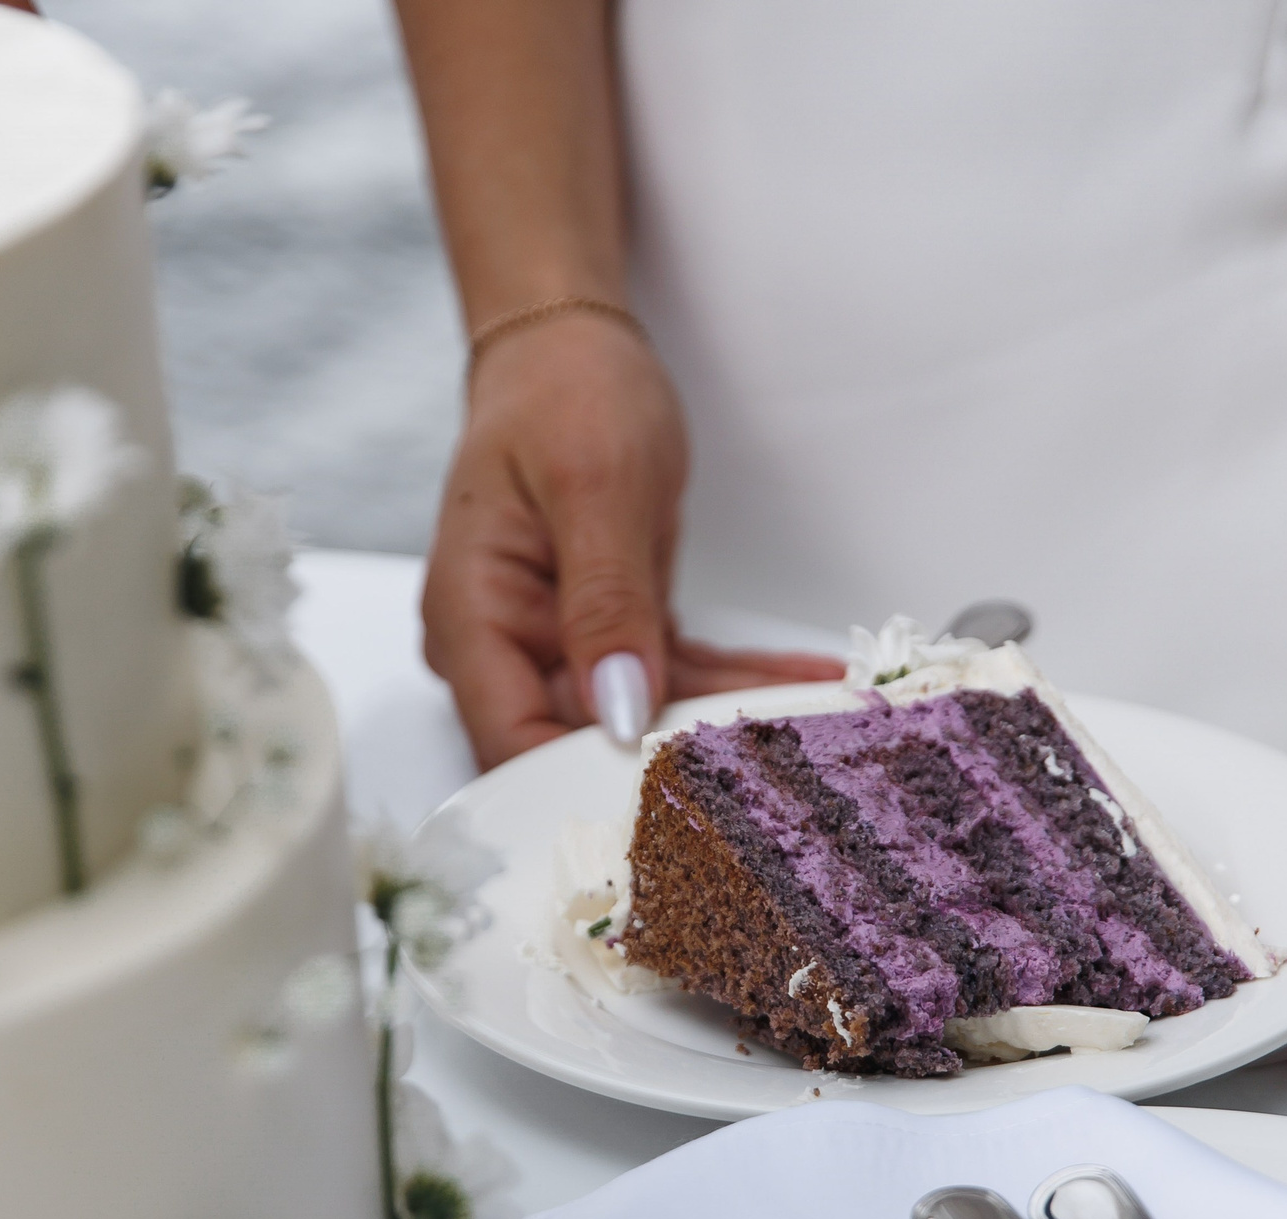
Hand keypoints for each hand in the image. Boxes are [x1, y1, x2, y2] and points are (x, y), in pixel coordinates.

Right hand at [421, 313, 841, 768]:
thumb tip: (616, 710)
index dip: (581, 788)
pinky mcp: (602, 635)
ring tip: (814, 724)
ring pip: (639, 720)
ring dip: (723, 721)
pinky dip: (730, 682)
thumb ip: (605, 604)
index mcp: (472, 617)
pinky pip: (670, 679)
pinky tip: (799, 686)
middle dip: (673, 760)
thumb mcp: (596, 487)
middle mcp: (503, 647)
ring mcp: (553, 644)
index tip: (677, 801)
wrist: (572, 349)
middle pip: (575, 746)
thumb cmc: (564, 394)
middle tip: (772, 763)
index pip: (510, 743)